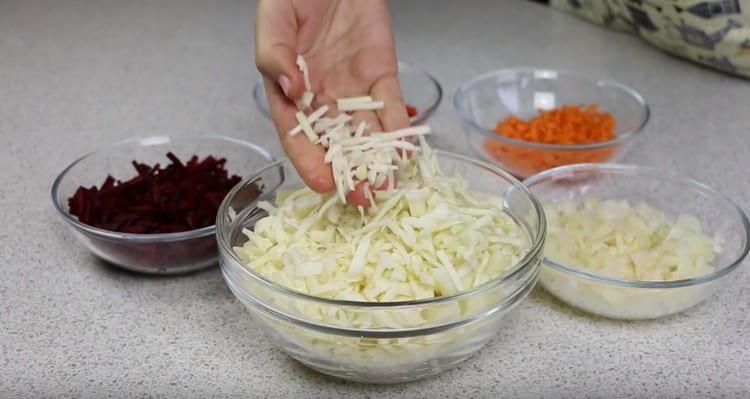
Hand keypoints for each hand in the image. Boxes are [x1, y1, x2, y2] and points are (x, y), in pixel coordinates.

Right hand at [255, 0, 408, 205]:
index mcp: (289, 92)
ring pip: (366, 132)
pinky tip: (406, 150)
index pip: (297, 134)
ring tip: (388, 184)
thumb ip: (274, 54)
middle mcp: (322, 99)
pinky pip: (391, 106)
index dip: (309, 161)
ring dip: (377, 160)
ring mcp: (353, 89)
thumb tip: (292, 90)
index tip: (324, 185)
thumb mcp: (274, 19)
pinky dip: (399, 129)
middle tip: (363, 199)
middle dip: (349, 173)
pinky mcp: (381, 75)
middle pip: (335, 143)